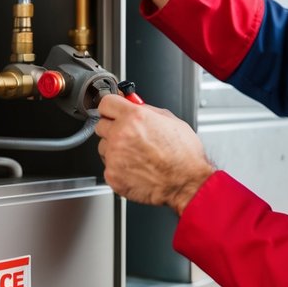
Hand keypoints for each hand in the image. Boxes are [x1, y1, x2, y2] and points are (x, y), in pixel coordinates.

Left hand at [94, 94, 215, 213]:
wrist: (186, 183)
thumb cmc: (184, 155)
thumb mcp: (170, 120)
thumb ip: (146, 110)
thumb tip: (133, 104)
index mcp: (134, 117)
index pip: (106, 103)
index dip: (112, 107)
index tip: (113, 111)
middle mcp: (121, 135)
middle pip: (101, 124)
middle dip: (113, 127)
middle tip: (129, 135)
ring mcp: (114, 156)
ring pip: (103, 146)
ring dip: (114, 148)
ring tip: (136, 154)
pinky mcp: (112, 175)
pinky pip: (108, 165)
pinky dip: (118, 166)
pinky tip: (135, 167)